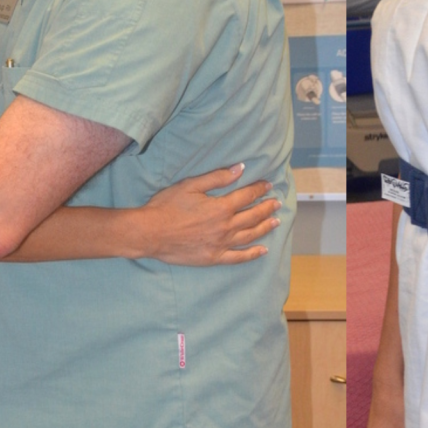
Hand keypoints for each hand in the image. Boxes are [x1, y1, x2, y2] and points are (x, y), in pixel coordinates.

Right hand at [132, 163, 278, 265]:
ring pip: (250, 235)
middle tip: (277, 203)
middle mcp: (225, 226)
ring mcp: (221, 244)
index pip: (247, 196)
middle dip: (267, 207)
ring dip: (265, 227)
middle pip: (253, 216)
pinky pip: (238, 257)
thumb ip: (218, 178)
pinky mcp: (214, 258)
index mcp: (221, 207)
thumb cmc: (167, 207)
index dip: (259, 189)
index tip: (268, 185)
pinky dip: (252, 254)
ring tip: (276, 222)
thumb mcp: (191, 186)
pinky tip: (263, 250)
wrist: (151, 233)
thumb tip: (240, 169)